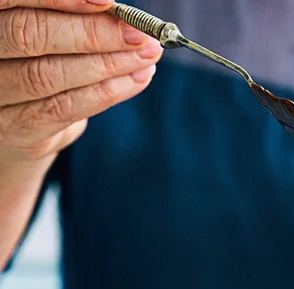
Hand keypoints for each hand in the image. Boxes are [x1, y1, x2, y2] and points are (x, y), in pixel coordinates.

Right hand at [0, 0, 161, 167]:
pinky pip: (65, 107)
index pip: (12, 0)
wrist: (18, 135)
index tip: (107, 3)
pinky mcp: (16, 130)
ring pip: (48, 74)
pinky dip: (108, 92)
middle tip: (139, 34)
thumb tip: (121, 14)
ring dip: (107, 63)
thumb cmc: (34, 72)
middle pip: (29, 35)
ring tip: (146, 56)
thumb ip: (68, 23)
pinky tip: (137, 78)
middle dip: (92, 32)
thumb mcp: (44, 42)